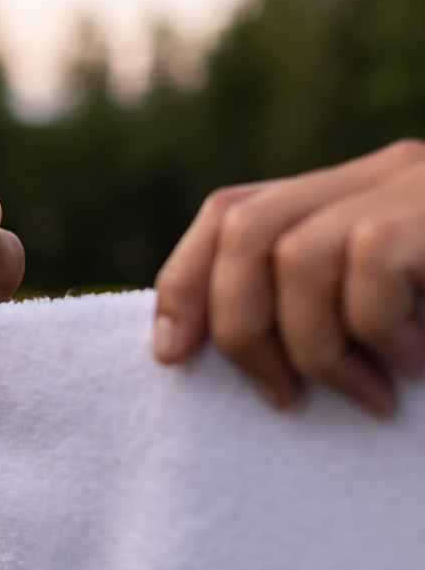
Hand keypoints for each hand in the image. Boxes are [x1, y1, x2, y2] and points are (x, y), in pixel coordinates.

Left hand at [153, 140, 424, 415]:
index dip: (184, 280)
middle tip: (280, 396)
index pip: (230, 210)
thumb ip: (326, 302)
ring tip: (369, 395)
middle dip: (239, 325)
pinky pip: (371, 269)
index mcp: (351, 192)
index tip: (170, 352)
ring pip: (297, 255)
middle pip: (244, 226)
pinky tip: (415, 367)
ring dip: (316, 347)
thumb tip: (217, 351)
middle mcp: (376, 174)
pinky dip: (380, 334)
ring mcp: (410, 186)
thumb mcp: (396, 307)